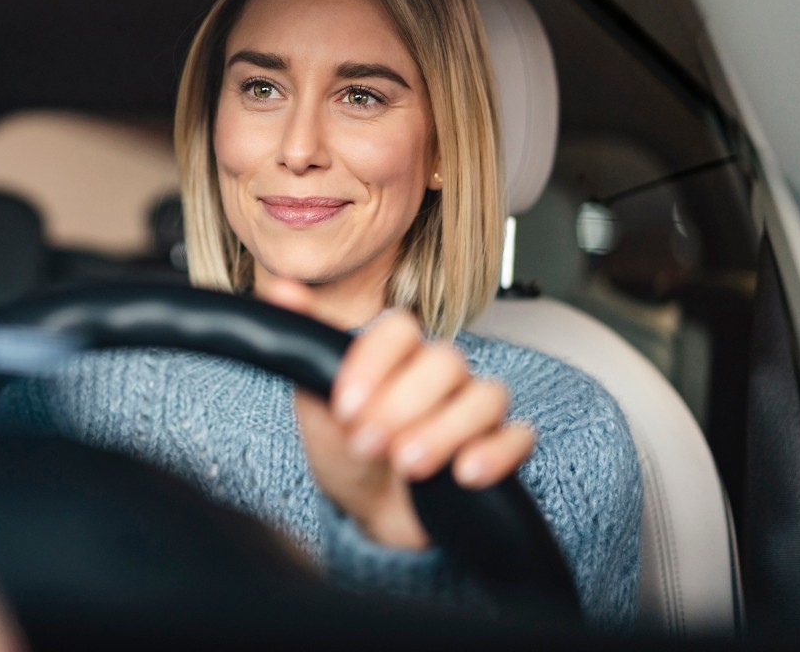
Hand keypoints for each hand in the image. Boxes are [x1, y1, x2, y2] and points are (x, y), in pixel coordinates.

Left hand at [260, 279, 534, 549]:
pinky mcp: (497, 448)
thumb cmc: (345, 448)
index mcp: (397, 354)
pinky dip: (495, 452)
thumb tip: (281, 288)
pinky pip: (518, 438)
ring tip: (407, 465)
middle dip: (401, 406)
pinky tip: (464, 473)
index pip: (400, 330)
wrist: (368, 511)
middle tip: (365, 443)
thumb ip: (304, 342)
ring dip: (444, 430)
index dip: (374, 363)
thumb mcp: (314, 398)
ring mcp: (473, 408)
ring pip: (485, 397)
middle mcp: (440, 373)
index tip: (344, 405)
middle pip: (445, 362)